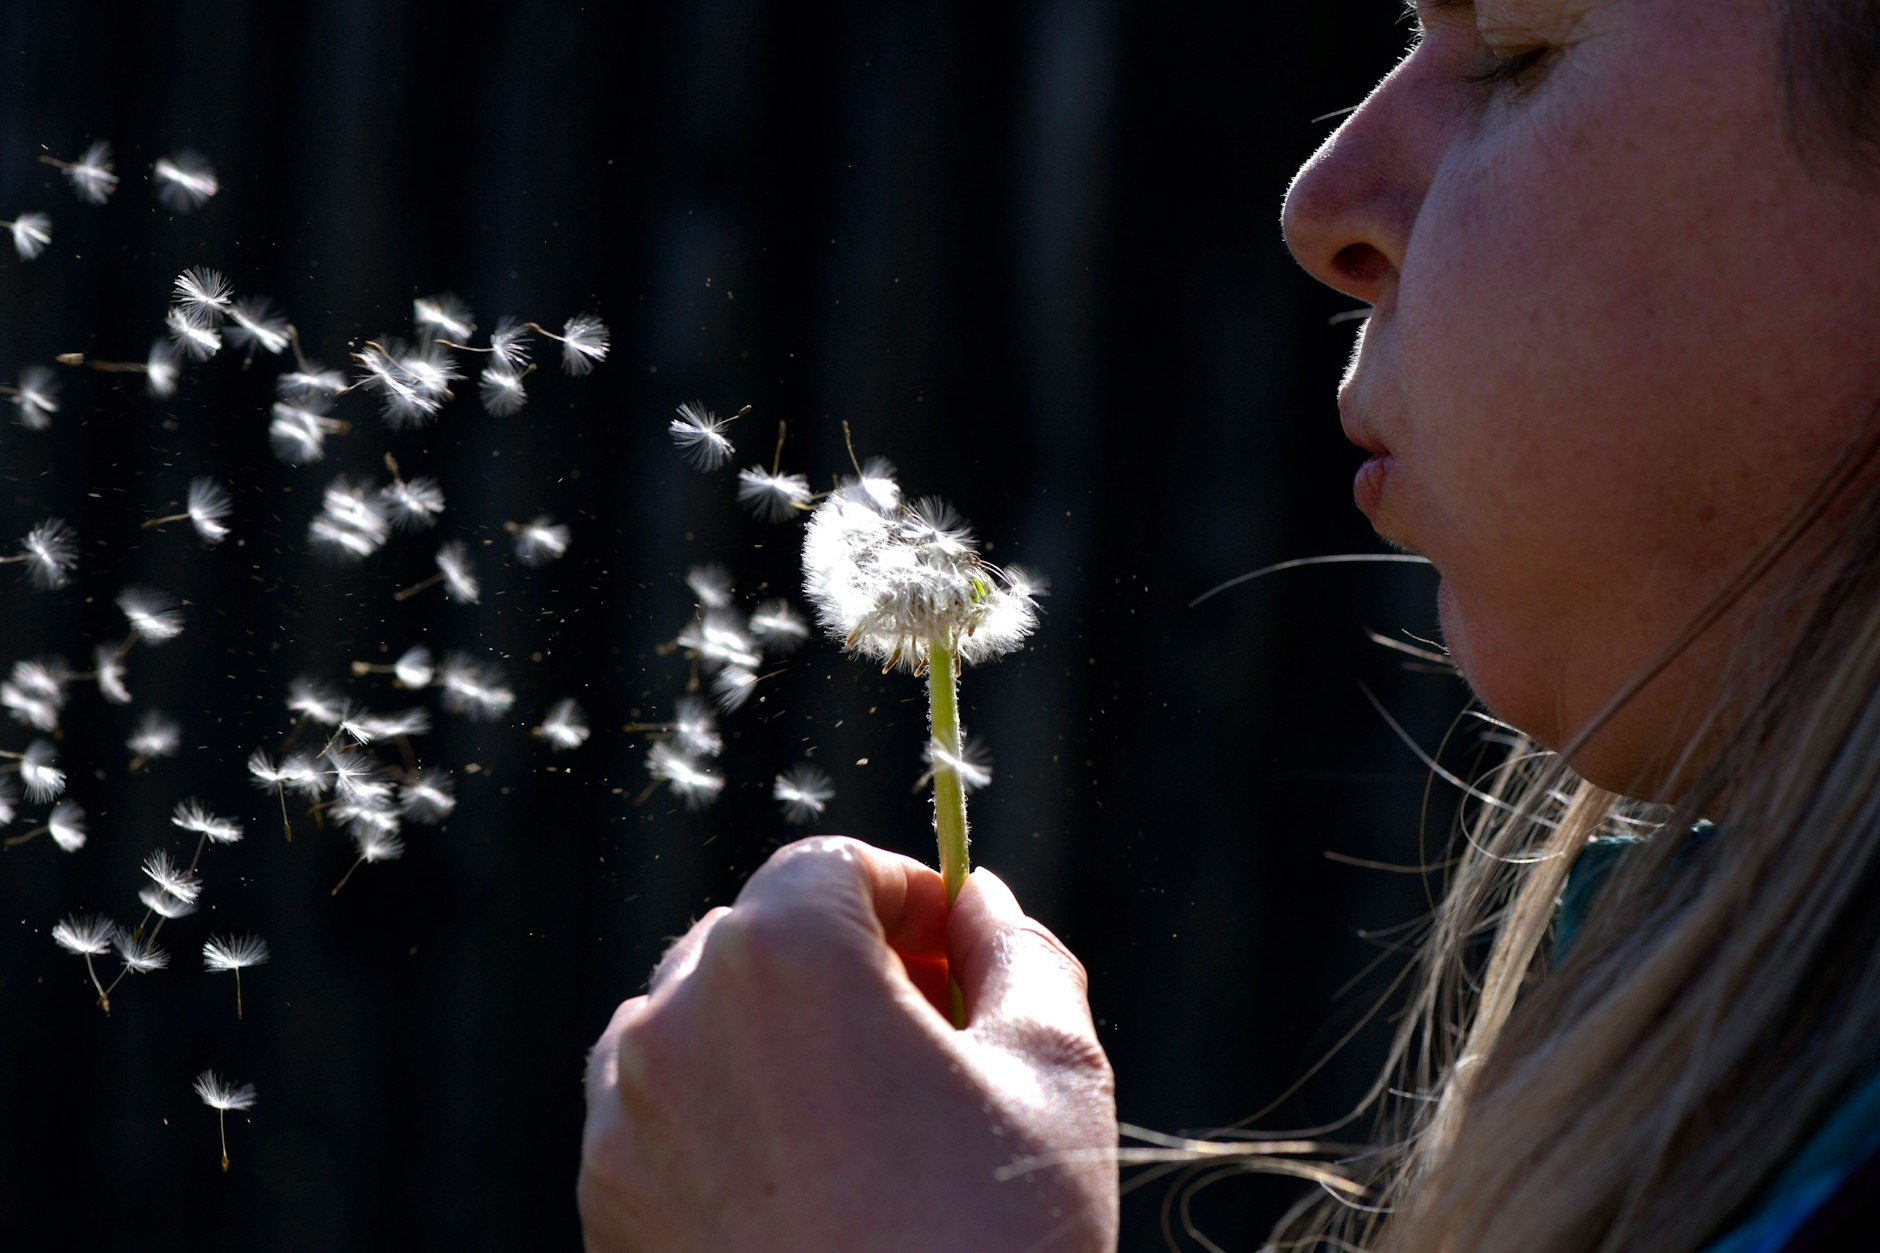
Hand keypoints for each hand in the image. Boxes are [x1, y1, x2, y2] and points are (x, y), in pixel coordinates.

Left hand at [579, 836, 1118, 1251]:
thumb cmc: (995, 1239)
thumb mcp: (1055, 1073)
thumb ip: (1020, 953)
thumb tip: (985, 904)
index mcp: (783, 956)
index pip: (833, 867)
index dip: (910, 895)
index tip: (961, 955)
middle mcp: (677, 1017)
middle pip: (761, 937)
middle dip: (847, 965)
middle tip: (932, 1037)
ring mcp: (624, 1116)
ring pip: (703, 1022)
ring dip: (779, 1037)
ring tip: (868, 1119)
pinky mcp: (608, 1203)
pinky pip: (664, 1113)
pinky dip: (727, 1117)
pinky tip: (809, 1188)